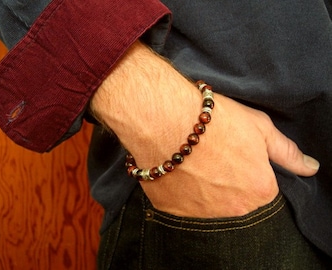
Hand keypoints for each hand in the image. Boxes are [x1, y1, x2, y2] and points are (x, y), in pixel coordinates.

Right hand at [91, 41, 318, 217]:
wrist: (165, 119)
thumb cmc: (215, 120)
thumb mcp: (260, 128)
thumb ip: (287, 152)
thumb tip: (310, 168)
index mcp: (259, 190)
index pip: (261, 186)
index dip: (246, 166)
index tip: (233, 150)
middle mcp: (233, 208)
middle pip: (235, 196)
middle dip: (226, 178)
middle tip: (211, 152)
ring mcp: (200, 212)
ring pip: (207, 201)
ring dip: (202, 185)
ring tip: (191, 158)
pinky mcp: (171, 209)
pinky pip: (180, 201)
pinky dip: (179, 187)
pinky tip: (174, 165)